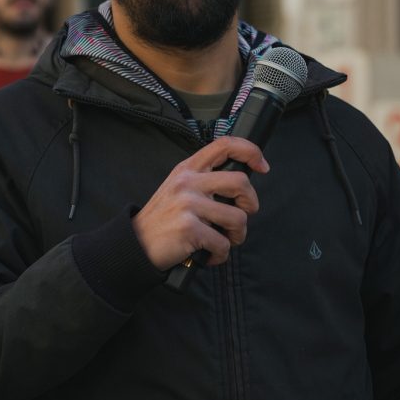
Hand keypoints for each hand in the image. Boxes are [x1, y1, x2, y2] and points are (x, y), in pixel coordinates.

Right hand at [133, 136, 267, 271]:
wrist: (136, 244)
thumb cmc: (163, 219)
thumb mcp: (178, 188)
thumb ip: (204, 180)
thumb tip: (239, 185)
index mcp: (188, 168)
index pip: (225, 145)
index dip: (250, 151)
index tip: (262, 166)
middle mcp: (188, 182)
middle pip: (240, 183)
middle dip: (250, 204)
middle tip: (242, 214)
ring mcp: (188, 204)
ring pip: (238, 218)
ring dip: (237, 235)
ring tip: (225, 240)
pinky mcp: (189, 228)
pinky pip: (223, 244)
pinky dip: (221, 254)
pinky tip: (210, 254)